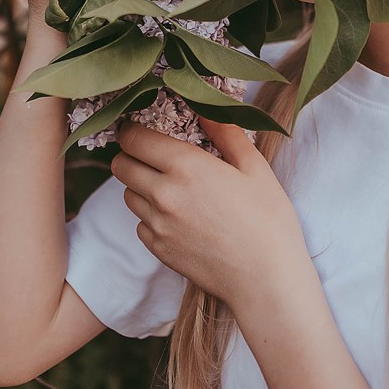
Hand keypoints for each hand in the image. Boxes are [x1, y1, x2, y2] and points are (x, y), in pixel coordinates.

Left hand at [111, 118, 309, 310]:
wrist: (266, 280)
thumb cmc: (268, 220)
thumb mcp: (254, 167)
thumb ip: (225, 132)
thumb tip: (204, 108)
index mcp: (186, 167)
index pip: (134, 138)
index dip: (134, 128)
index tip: (146, 127)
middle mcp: (163, 195)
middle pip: (120, 164)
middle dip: (132, 154)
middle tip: (156, 153)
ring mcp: (157, 226)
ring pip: (127, 194)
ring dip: (141, 184)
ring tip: (172, 185)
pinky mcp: (158, 250)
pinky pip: (140, 223)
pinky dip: (151, 215)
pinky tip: (180, 216)